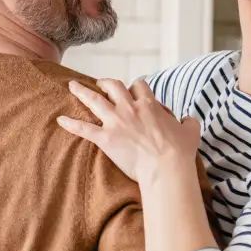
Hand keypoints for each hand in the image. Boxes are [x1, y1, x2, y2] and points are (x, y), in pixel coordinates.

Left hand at [57, 78, 199, 183]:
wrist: (166, 167)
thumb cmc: (179, 151)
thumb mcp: (191, 131)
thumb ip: (189, 121)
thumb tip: (188, 120)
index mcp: (149, 104)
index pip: (139, 86)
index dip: (135, 88)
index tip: (133, 92)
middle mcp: (130, 108)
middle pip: (113, 86)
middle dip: (106, 83)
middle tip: (100, 83)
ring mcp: (116, 122)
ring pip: (95, 100)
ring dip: (82, 92)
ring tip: (72, 86)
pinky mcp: (105, 139)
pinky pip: (83, 128)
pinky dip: (70, 124)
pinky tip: (59, 120)